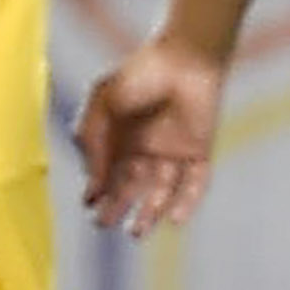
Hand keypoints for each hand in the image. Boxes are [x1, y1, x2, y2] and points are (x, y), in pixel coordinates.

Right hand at [76, 34, 224, 236]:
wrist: (185, 56)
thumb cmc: (139, 73)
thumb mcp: (102, 104)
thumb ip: (92, 141)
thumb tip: (93, 182)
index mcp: (119, 136)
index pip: (107, 171)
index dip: (98, 190)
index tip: (90, 205)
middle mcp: (145, 147)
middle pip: (131, 186)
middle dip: (118, 207)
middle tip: (106, 226)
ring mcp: (173, 150)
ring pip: (161, 190)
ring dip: (150, 212)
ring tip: (138, 232)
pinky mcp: (200, 150)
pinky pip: (194, 182)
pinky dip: (187, 201)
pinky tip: (175, 219)